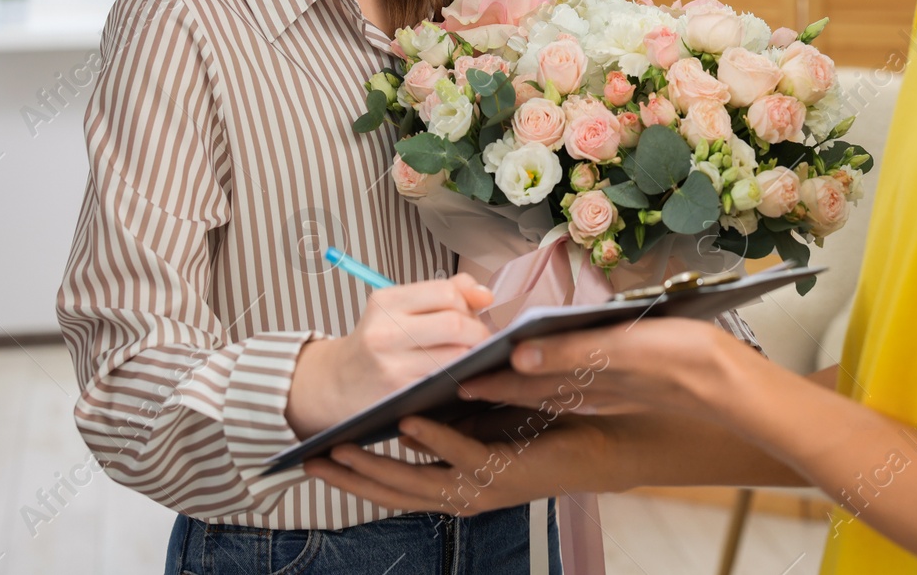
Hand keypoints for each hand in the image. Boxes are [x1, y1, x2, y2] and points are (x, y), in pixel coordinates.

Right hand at [287, 273, 493, 436]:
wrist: (335, 384)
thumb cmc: (375, 343)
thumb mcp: (398, 309)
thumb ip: (442, 294)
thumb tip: (483, 294)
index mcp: (387, 301)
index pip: (446, 291)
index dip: (470, 303)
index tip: (475, 314)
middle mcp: (385, 330)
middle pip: (455, 323)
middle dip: (479, 332)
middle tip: (481, 340)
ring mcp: (391, 364)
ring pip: (456, 354)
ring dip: (473, 356)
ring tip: (468, 357)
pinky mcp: (400, 393)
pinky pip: (446, 380)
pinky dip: (460, 376)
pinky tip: (455, 375)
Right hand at [306, 411, 612, 513]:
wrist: (603, 441)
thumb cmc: (545, 428)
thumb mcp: (484, 426)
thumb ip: (448, 427)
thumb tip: (404, 422)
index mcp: (458, 486)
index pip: (396, 488)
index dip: (356, 477)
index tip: (318, 459)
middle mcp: (466, 495)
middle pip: (396, 492)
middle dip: (352, 478)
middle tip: (312, 460)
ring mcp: (485, 486)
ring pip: (420, 481)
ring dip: (380, 465)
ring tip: (345, 447)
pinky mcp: (507, 470)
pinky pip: (462, 455)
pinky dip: (432, 440)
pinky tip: (405, 424)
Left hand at [460, 317, 753, 419]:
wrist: (734, 382)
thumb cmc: (685, 358)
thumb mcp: (626, 348)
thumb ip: (572, 353)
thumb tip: (518, 355)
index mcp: (588, 382)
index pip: (523, 383)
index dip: (487, 381)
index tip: (452, 380)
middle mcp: (592, 393)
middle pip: (531, 391)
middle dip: (495, 390)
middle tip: (455, 387)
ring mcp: (610, 394)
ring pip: (551, 392)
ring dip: (519, 386)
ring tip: (489, 378)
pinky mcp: (626, 388)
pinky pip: (575, 390)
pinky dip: (550, 382)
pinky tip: (547, 374)